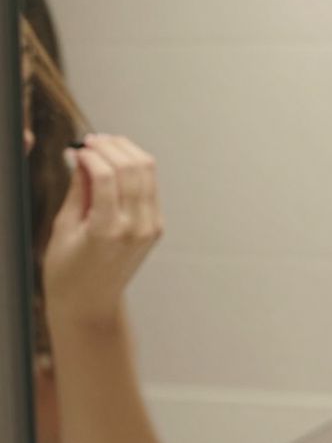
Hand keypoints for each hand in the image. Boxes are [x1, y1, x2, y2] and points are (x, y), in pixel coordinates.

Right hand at [41, 133, 162, 329]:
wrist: (91, 302)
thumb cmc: (67, 270)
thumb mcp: (64, 227)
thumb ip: (77, 189)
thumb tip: (79, 154)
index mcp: (107, 229)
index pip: (106, 176)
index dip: (92, 154)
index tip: (78, 146)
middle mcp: (136, 226)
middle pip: (133, 168)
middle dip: (112, 147)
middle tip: (91, 140)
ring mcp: (151, 226)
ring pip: (147, 172)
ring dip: (127, 153)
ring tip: (103, 146)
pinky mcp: (157, 227)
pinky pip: (150, 187)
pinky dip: (136, 170)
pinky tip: (116, 165)